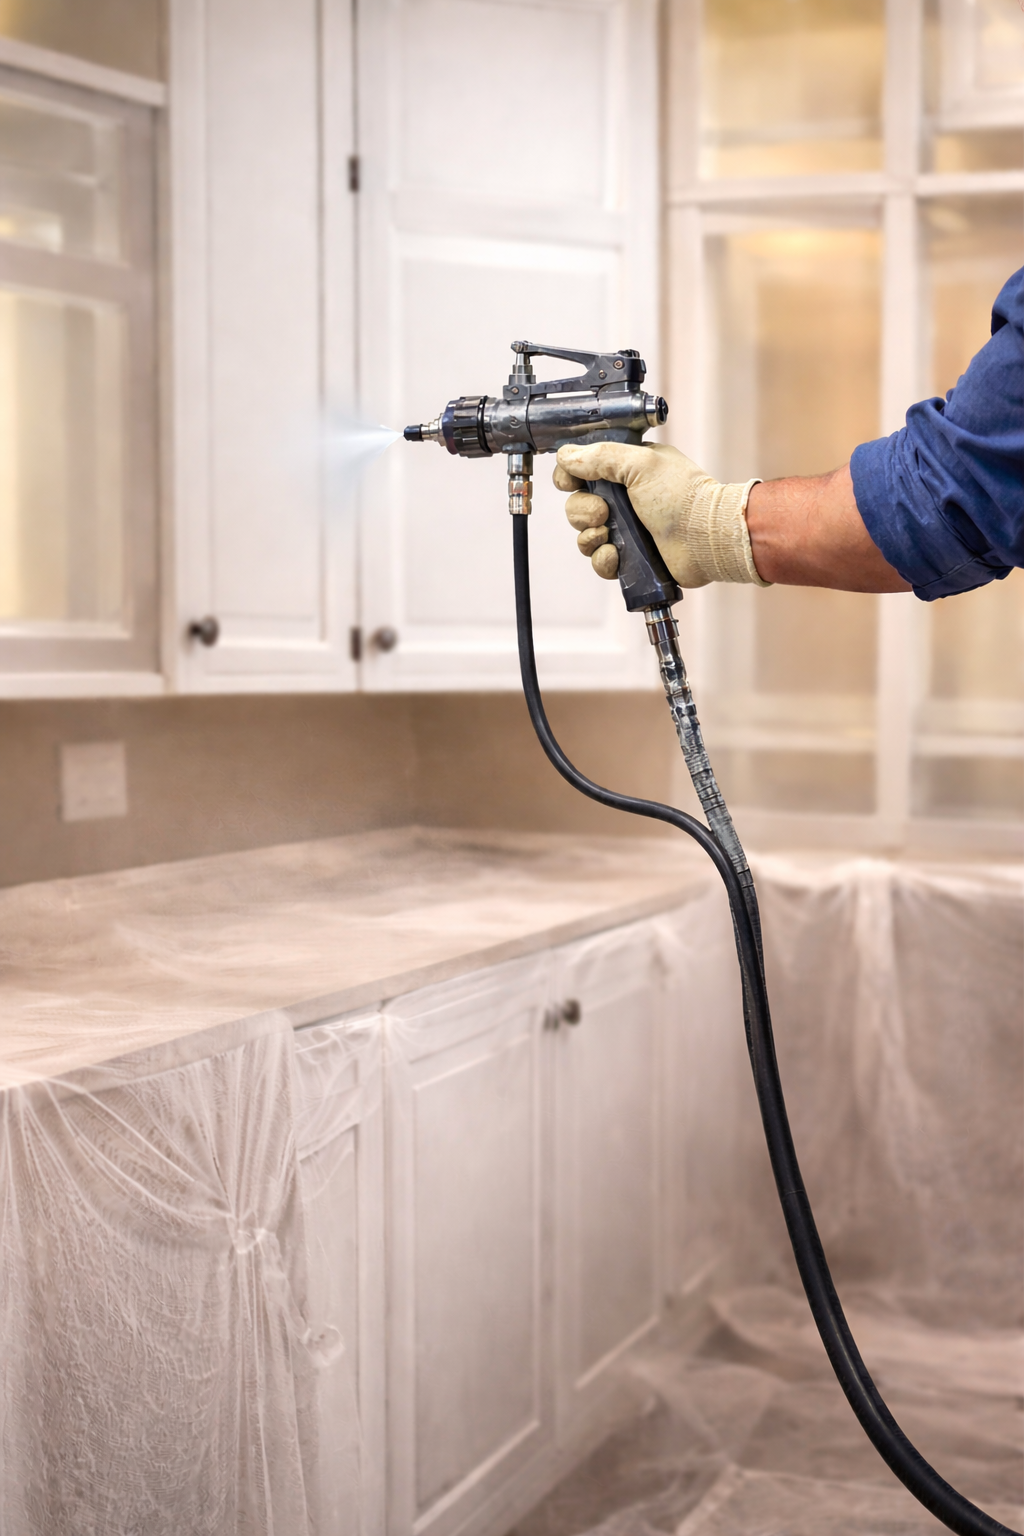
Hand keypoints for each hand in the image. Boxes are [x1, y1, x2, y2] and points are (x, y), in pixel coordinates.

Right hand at [552, 441, 767, 586]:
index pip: (582, 471)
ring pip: (585, 535)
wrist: (705, 538)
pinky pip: (599, 561)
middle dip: (582, 511)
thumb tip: (566, 455)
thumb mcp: (641, 463)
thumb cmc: (682, 497)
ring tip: (608, 536)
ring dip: (589, 537)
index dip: (570, 477)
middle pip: (578, 505)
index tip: (571, 483)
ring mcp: (626, 529)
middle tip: (604, 513)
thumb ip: (601, 456)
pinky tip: (616, 556)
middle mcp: (623, 500)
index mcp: (626, 471)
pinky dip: (603, 560)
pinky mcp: (630, 557)